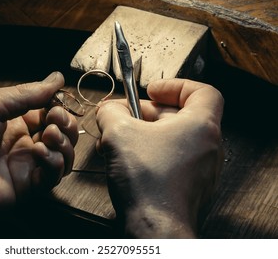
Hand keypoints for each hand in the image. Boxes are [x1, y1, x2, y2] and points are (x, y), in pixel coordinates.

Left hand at [0, 72, 77, 204]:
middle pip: (63, 135)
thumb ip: (26, 94)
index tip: (58, 100)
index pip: (51, 113)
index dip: (59, 107)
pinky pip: (53, 177)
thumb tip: (56, 78)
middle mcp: (25, 143)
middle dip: (66, 123)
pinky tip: (39, 151)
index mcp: (17, 121)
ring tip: (49, 134)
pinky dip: (54, 162)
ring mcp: (27, 165)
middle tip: (56, 117)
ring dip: (64, 142)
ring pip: (64, 156)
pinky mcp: (26, 186)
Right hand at [96, 78, 223, 237]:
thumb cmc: (147, 182)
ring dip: (142, 134)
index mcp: (201, 126)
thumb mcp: (118, 133)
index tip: (152, 90)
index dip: (175, 86)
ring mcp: (200, 169)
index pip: (202, 91)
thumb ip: (111, 112)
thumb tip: (109, 110)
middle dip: (146, 113)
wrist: (154, 229)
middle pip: (178, 116)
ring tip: (117, 140)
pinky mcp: (188, 185)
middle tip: (122, 116)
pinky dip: (149, 154)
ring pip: (170, 139)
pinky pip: (169, 159)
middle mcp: (207, 147)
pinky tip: (124, 160)